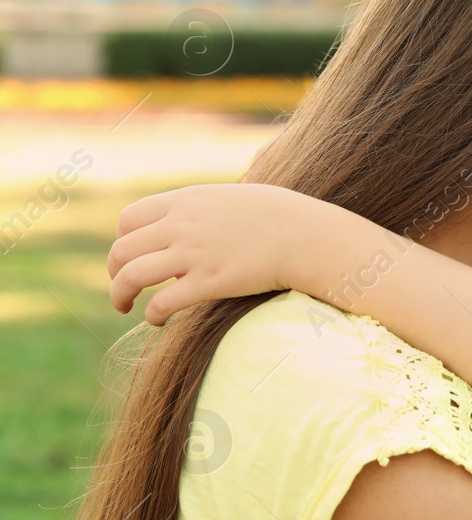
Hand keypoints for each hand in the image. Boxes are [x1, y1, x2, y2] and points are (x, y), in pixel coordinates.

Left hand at [107, 183, 328, 325]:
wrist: (308, 235)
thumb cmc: (280, 216)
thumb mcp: (233, 198)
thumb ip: (203, 208)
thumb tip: (192, 220)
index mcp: (186, 202)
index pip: (129, 220)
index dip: (122, 240)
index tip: (131, 256)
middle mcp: (182, 225)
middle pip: (122, 250)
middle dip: (114, 272)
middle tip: (122, 287)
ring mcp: (194, 254)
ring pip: (131, 276)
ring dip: (119, 295)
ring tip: (124, 307)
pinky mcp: (209, 283)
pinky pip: (161, 302)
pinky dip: (152, 314)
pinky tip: (158, 321)